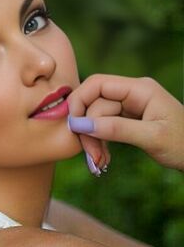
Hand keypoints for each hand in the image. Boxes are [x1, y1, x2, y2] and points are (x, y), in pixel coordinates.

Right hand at [68, 75, 183, 171]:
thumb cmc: (183, 144)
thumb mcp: (152, 137)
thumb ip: (118, 129)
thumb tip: (82, 125)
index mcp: (140, 89)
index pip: (97, 84)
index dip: (79, 102)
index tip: (74, 127)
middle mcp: (132, 93)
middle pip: (93, 104)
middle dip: (88, 130)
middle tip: (93, 157)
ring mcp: (129, 106)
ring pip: (96, 118)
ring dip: (93, 140)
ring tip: (100, 162)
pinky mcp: (127, 120)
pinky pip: (104, 127)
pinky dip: (100, 142)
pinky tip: (104, 158)